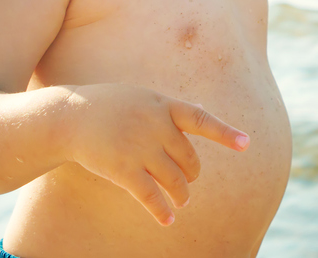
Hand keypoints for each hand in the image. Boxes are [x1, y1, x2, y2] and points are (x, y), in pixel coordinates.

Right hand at [62, 83, 248, 225]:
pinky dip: (161, 210)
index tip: (247, 144)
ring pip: (173, 179)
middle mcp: (155, 125)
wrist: (70, 116)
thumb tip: (200, 114)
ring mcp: (139, 147)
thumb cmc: (109, 106)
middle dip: (191, 173)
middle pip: (187, 158)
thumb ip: (168, 110)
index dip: (225, 133)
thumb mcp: (142, 98)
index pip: (201, 120)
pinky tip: (168, 219)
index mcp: (163, 105)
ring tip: (182, 201)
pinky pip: (150, 195)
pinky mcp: (123, 169)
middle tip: (190, 181)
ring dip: (181, 194)